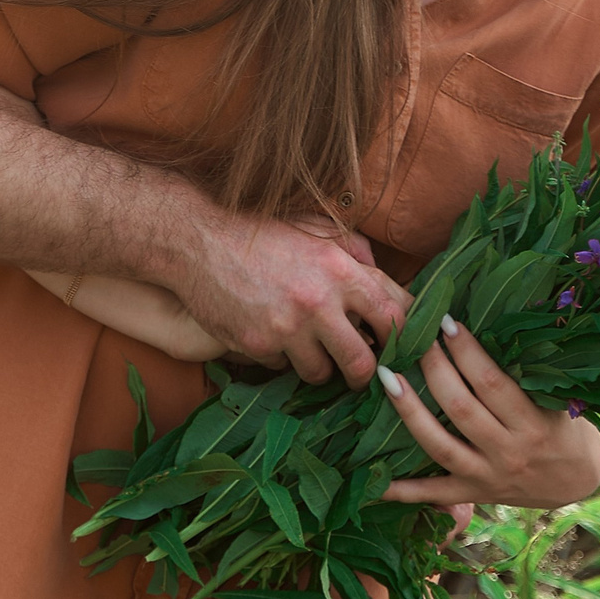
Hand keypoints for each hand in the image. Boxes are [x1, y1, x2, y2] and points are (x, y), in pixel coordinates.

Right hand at [171, 206, 409, 387]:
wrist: (196, 238)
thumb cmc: (259, 229)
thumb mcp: (313, 225)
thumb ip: (353, 248)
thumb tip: (383, 273)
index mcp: (340, 270)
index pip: (395, 316)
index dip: (403, 335)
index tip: (396, 343)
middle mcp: (318, 302)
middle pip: (362, 362)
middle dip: (363, 371)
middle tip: (357, 369)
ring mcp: (286, 328)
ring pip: (321, 373)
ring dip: (319, 365)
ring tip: (308, 348)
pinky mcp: (257, 345)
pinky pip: (282, 367)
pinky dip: (281, 356)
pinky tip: (269, 333)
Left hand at [377, 316, 599, 509]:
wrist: (578, 481)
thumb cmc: (563, 427)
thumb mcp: (556, 401)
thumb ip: (522, 374)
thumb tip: (484, 325)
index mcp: (533, 425)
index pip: (492, 383)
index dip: (467, 351)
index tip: (446, 321)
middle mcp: (509, 453)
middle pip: (461, 409)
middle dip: (434, 370)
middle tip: (412, 337)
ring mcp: (488, 477)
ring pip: (440, 446)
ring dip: (409, 412)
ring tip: (385, 378)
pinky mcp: (473, 494)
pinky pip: (433, 494)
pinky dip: (402, 490)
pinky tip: (372, 479)